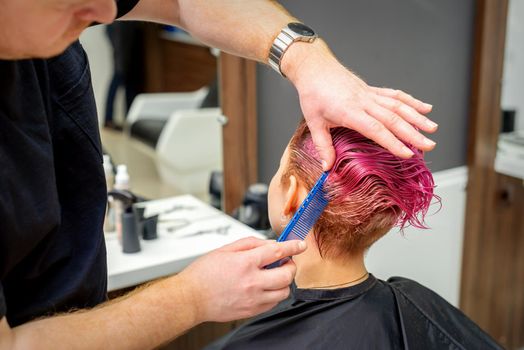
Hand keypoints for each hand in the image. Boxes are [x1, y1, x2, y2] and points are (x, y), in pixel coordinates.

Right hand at [179, 237, 305, 322]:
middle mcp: (252, 282)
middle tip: (286, 262)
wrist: (190, 298)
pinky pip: (273, 303)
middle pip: (286, 274)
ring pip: (283, 292)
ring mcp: (253, 299)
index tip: (299, 245)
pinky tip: (265, 287)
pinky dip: (274, 294)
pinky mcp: (251, 311)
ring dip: (284, 281)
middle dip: (291, 266)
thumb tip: (269, 244)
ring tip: (274, 275)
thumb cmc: (203, 274)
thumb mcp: (225, 249)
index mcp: (245, 263)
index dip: (292, 247)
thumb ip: (250, 244)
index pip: (277, 251)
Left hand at [282, 41, 437, 169]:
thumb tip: (327, 167)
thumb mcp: (314, 122)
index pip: (376, 129)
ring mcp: (370, 94)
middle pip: (393, 118)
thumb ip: (323, 145)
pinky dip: (411, 101)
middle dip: (413, 133)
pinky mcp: (372, 89)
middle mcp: (364, 102)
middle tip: (429, 145)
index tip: (407, 153)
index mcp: (349, 112)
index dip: (393, 142)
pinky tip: (426, 108)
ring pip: (398, 105)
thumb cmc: (313, 94)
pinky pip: (394, 95)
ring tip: (433, 129)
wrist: (314, 68)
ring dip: (417, 117)